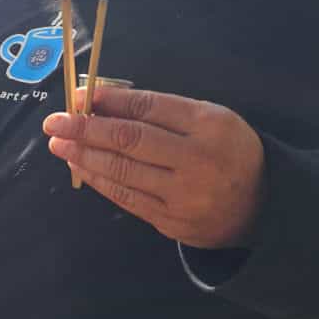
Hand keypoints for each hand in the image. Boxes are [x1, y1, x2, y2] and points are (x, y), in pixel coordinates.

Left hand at [42, 86, 265, 249]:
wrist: (265, 207)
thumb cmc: (228, 151)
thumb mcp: (208, 119)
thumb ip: (160, 110)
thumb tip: (102, 102)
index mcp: (210, 125)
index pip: (149, 109)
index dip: (109, 102)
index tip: (77, 95)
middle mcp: (198, 160)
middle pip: (130, 140)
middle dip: (85, 129)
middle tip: (54, 122)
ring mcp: (184, 196)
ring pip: (123, 172)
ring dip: (84, 156)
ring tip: (59, 143)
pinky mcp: (172, 223)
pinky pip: (127, 198)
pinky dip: (99, 181)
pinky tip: (80, 168)